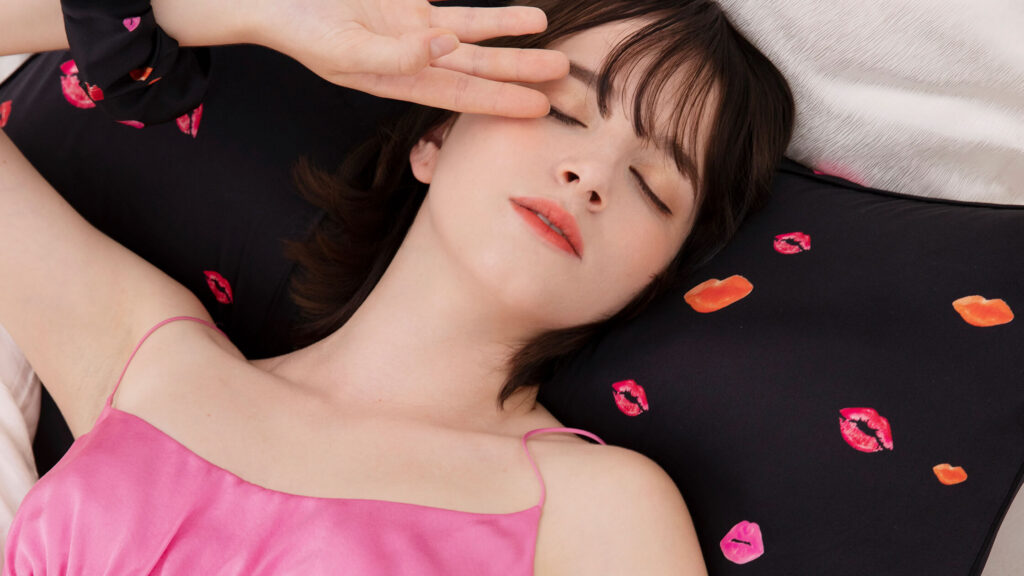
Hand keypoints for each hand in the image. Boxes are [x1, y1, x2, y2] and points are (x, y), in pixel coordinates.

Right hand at [249, 0, 569, 117]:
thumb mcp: (346, 48)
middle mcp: (413, 62)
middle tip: (561, 77)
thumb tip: (446, 46)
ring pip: (473, 38)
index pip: (460, 97)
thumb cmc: (304, 29)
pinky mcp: (410, 7)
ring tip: (546, 34)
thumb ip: (397, 53)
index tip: (537, 108)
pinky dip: (486, 15)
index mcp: (398, 83)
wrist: (278, 1)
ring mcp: (414, 33)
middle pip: (477, 71)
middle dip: (518, 73)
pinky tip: (516, 14)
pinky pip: (458, 11)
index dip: (499, 103)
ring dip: (508, 37)